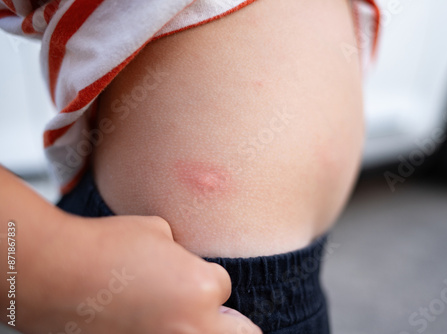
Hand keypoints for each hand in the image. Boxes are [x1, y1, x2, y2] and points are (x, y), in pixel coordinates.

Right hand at [18, 213, 261, 333]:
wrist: (58, 273)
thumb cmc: (109, 245)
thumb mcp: (158, 232)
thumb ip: (182, 253)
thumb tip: (181, 261)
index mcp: (204, 288)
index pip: (225, 287)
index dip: (206, 276)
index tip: (188, 272)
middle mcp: (192, 326)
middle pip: (241, 333)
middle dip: (230, 322)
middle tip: (211, 311)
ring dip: (197, 327)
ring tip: (177, 316)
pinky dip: (163, 331)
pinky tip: (145, 322)